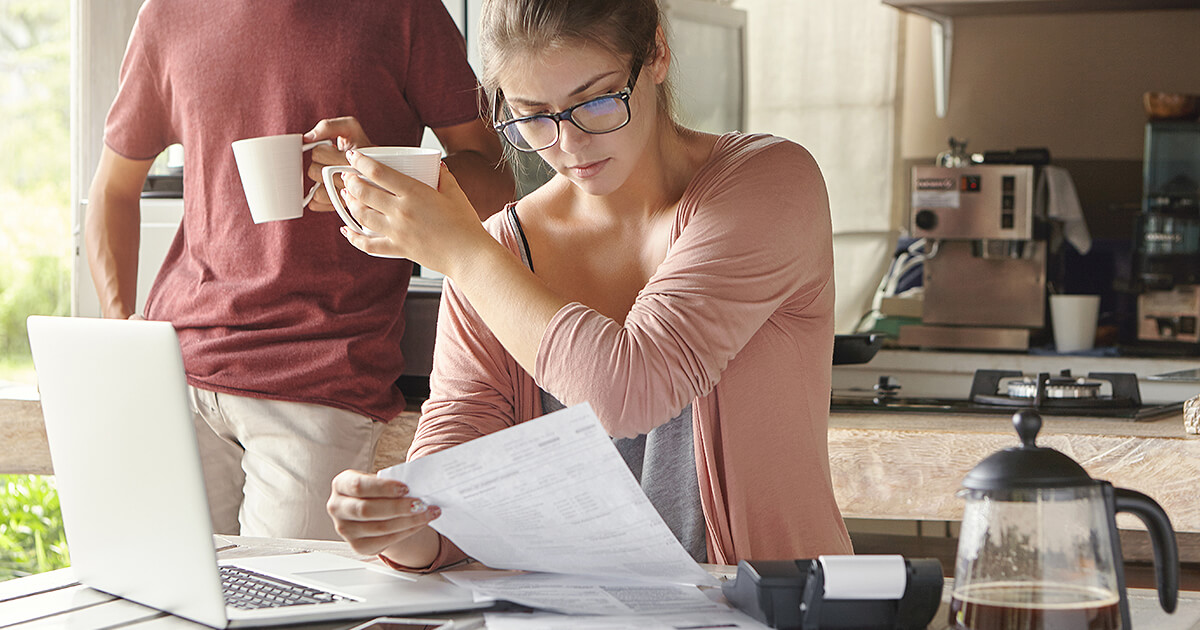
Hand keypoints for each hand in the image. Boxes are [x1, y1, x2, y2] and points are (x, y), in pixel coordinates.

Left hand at [304, 117, 374, 211]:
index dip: (321, 150)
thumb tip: (307, 138)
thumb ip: (328, 126)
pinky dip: (318, 197)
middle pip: (314, 172)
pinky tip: (329, 188)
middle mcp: (355, 181)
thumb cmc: (360, 145)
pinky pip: (318, 203)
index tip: (332, 150)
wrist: (379, 166)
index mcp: (355, 160)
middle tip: (331, 162)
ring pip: (317, 191)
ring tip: (331, 175)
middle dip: (319, 164)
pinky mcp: (342, 207)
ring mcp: (349, 198)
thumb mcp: (350, 128)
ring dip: (319, 181)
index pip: (318, 154)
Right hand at [326, 470, 440, 557]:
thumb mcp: (378, 482)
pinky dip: (407, 531)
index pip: (359, 486)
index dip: (383, 488)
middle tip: (421, 503)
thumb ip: (391, 483)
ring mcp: (345, 529)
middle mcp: (337, 507)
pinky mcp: (358, 546)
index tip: (406, 488)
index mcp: (341, 484)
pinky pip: (386, 540)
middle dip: (398, 507)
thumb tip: (418, 486)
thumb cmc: (376, 491)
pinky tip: (420, 523)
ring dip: (408, 521)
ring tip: (428, 513)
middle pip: (367, 510)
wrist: (372, 510)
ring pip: (379, 527)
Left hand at [337, 150, 492, 274]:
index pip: (379, 172)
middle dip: (351, 182)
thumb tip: (437, 166)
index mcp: (414, 193)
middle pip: (364, 193)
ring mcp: (397, 232)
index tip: (353, 156)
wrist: (469, 255)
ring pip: (362, 215)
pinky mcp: (398, 249)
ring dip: (350, 204)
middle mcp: (401, 211)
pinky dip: (354, 237)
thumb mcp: (456, 194)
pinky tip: (346, 230)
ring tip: (347, 196)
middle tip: (347, 176)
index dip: (361, 162)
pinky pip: (369, 244)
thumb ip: (444, 177)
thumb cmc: (465, 225)